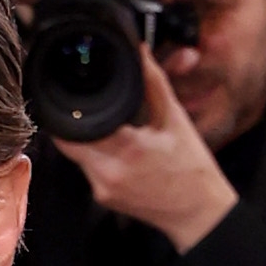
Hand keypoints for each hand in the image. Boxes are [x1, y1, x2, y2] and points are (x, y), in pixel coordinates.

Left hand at [59, 51, 239, 252]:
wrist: (198, 213)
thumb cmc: (192, 168)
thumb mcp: (174, 118)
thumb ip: (153, 82)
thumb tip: (139, 52)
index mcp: (125, 150)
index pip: (74, 126)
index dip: (67, 108)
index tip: (70, 91)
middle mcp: (107, 173)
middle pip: (68, 142)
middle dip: (74, 121)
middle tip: (84, 104)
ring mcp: (102, 189)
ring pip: (77, 155)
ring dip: (85, 138)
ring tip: (105, 124)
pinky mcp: (103, 198)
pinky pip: (88, 169)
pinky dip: (95, 153)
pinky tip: (113, 146)